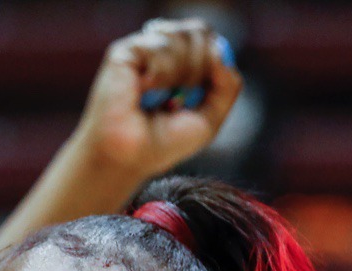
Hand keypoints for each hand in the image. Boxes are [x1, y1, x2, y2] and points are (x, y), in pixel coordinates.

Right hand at [75, 18, 242, 180]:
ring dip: (181, 72)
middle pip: (198, 31)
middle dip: (199, 66)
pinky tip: (145, 91)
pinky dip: (162, 73)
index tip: (200, 88)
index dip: (212, 56)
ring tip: (162, 98)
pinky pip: (160, 44)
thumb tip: (220, 54)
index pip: (205, 37)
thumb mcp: (209, 120)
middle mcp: (160, 52)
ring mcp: (142, 50)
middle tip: (181, 96)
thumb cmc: (161, 145)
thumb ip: (227, 87)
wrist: (130, 157)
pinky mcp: (124, 53)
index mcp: (178, 63)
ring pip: (182, 36)